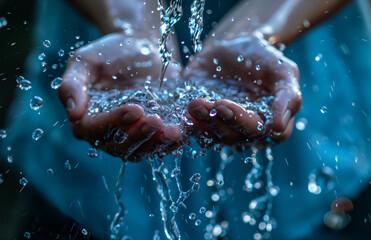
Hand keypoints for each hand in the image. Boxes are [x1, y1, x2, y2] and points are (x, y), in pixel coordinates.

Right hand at [58, 33, 181, 160]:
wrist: (140, 47)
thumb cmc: (110, 52)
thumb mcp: (85, 61)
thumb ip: (72, 84)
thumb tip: (73, 113)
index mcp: (87, 118)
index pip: (95, 130)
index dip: (114, 122)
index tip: (134, 108)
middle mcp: (108, 133)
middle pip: (120, 147)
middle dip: (139, 136)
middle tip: (155, 120)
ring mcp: (132, 135)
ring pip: (142, 150)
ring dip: (157, 143)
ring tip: (174, 131)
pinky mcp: (152, 133)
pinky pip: (161, 145)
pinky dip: (171, 142)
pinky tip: (183, 132)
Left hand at [183, 34, 301, 146]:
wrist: (233, 46)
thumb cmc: (262, 58)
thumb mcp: (283, 71)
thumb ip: (288, 96)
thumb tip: (278, 127)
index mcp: (268, 123)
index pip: (262, 134)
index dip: (246, 123)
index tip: (231, 105)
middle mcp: (243, 130)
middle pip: (233, 137)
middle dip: (222, 121)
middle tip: (215, 103)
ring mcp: (220, 126)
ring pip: (211, 135)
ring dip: (203, 122)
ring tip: (195, 104)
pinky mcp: (200, 120)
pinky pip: (192, 129)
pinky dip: (186, 125)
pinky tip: (182, 112)